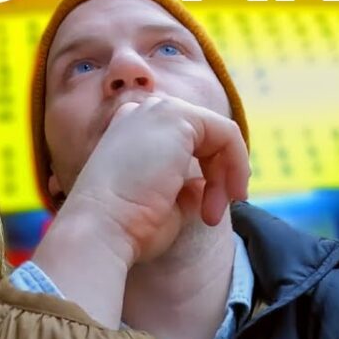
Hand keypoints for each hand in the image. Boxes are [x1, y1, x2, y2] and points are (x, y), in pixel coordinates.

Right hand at [31, 95, 248, 328]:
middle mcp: (141, 114)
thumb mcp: (162, 205)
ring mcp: (158, 111)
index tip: (207, 213)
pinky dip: (237, 165)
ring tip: (213, 214)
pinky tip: (229, 194)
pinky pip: (228, 133)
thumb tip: (204, 187)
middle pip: (203, 137)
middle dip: (218, 177)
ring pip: (218, 135)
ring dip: (226, 176)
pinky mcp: (177, 116)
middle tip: (213, 216)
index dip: (205, 176)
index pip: (183, 143)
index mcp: (129, 132)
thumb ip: (185, 189)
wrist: (101, 228)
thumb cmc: (124, 226)